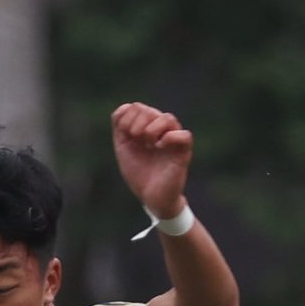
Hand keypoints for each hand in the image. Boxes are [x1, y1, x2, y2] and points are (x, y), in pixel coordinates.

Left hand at [111, 102, 192, 218]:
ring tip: (149, 144)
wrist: (151, 198)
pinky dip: (170, 138)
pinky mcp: (184, 152)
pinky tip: (160, 147)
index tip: (126, 136)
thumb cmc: (140, 174)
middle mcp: (161, 130)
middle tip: (137, 141)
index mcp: (146, 127)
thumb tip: (125, 108)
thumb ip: (120, 128)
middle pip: (149, 110)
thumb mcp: (123, 149)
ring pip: (168, 118)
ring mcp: (173, 139)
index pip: (136, 107)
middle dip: (137, 124)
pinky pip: (184, 135)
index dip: (127, 117)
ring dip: (152, 129)